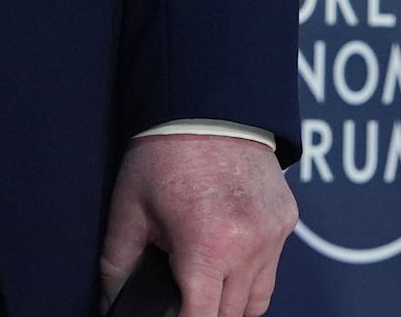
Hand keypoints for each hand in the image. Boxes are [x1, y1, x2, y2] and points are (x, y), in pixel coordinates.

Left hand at [98, 131, 295, 315]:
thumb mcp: (129, 209)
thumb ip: (116, 266)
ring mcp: (273, 234)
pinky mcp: (287, 221)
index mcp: (208, 246)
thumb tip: (113, 302)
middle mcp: (249, 246)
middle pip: (230, 316)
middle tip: (181, 292)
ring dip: (231, 302)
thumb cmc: (165, 153)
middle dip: (203, 311)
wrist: (210, 104)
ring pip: (257, 301)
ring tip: (205, 280)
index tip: (170, 314)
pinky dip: (250, 272)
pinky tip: (227, 252)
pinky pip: (271, 268)